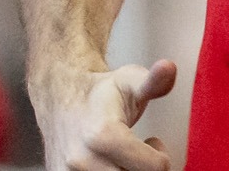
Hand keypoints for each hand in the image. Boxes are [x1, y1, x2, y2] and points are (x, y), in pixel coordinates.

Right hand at [35, 59, 178, 170]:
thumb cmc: (99, 92)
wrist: (59, 97)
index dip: (161, 156)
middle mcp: (81, 161)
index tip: (153, 141)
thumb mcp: (131, 80)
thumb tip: (169, 68)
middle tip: (140, 151)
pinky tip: (108, 164)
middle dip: (143, 168)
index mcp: (102, 135)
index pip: (154, 168)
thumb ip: (154, 81)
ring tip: (123, 157)